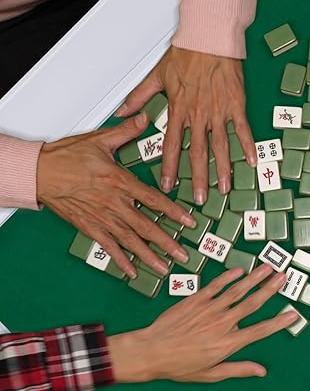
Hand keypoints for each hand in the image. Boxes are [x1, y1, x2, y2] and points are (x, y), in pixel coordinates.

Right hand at [37, 113, 194, 277]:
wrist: (37, 172)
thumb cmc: (65, 157)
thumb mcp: (99, 140)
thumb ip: (125, 132)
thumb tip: (143, 119)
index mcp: (119, 182)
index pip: (153, 200)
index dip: (174, 212)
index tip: (190, 222)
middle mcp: (113, 203)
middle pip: (146, 226)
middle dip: (167, 243)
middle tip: (183, 256)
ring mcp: (101, 218)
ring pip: (130, 240)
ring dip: (148, 256)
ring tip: (164, 268)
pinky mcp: (89, 227)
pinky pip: (108, 246)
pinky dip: (120, 260)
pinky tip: (133, 271)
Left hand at [107, 265, 296, 382]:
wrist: (151, 350)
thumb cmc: (180, 366)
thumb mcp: (211, 374)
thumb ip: (238, 369)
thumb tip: (261, 371)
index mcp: (228, 343)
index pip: (260, 331)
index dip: (278, 323)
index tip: (293, 315)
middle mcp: (222, 323)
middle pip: (252, 303)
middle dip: (270, 290)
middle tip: (284, 277)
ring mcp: (209, 309)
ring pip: (237, 291)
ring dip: (254, 278)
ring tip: (268, 268)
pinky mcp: (196, 300)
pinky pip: (216, 286)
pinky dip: (229, 277)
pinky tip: (239, 270)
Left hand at [116, 46, 256, 201]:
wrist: (209, 37)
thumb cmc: (185, 53)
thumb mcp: (157, 75)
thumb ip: (139, 97)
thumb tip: (121, 112)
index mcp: (178, 109)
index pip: (171, 145)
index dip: (169, 168)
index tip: (167, 186)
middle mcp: (198, 115)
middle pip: (197, 153)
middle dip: (198, 179)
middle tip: (199, 199)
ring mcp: (218, 112)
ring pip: (220, 146)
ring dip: (223, 169)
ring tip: (225, 189)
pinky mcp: (235, 105)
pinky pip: (242, 130)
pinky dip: (247, 146)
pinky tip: (252, 162)